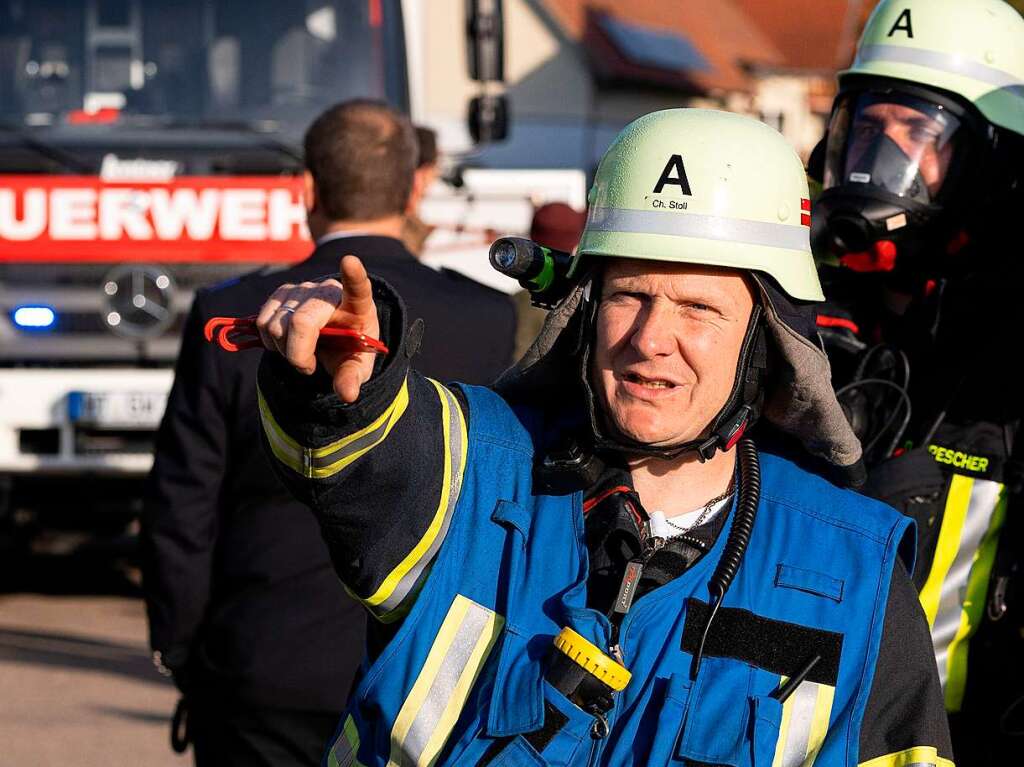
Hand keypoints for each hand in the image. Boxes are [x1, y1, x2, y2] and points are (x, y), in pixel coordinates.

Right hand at [256, 255, 379, 402]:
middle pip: (300, 322)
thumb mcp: (357, 367)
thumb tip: (347, 394)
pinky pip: (262, 319)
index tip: (350, 262)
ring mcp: (303, 289)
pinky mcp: (283, 293)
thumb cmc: (350, 349)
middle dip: (297, 354)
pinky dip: (269, 341)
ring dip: (282, 349)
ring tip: (300, 354)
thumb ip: (352, 378)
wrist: (336, 337)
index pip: (358, 286)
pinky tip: (285, 344)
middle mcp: (328, 290)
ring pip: (276, 324)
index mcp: (357, 304)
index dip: (353, 275)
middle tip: (308, 367)